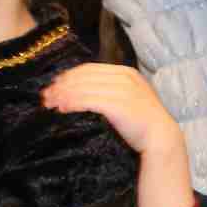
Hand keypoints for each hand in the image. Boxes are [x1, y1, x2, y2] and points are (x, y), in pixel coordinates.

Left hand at [42, 63, 181, 154]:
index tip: (54, 85)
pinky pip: (87, 101)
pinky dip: (72, 103)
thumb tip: (81, 89)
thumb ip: (111, 89)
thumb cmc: (142, 121)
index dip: (69, 75)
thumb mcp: (130, 97)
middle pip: (83, 77)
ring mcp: (122, 90)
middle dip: (61, 85)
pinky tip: (62, 108)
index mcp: (127, 73)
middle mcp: (124, 78)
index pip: (90, 68)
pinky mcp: (118, 104)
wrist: (161, 137)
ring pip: (83, 88)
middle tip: (46, 96)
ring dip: (62, 95)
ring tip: (50, 103)